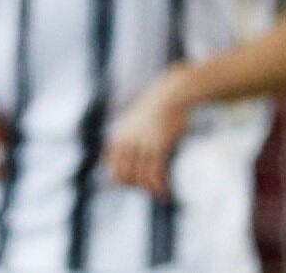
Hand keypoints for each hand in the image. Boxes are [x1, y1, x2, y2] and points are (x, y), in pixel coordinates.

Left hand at [103, 65, 195, 198]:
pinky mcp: (156, 146)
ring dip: (149, 189)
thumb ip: (129, 137)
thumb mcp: (136, 120)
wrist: (173, 92)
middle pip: (124, 176)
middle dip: (137, 186)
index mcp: (117, 137)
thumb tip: (131, 157)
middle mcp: (125, 142)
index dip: (123, 179)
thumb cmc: (158, 107)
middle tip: (151, 188)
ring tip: (159, 193)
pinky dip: (158, 186)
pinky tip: (164, 192)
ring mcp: (140, 145)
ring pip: (140, 178)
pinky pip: (154, 174)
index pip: (113, 168)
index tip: (137, 183)